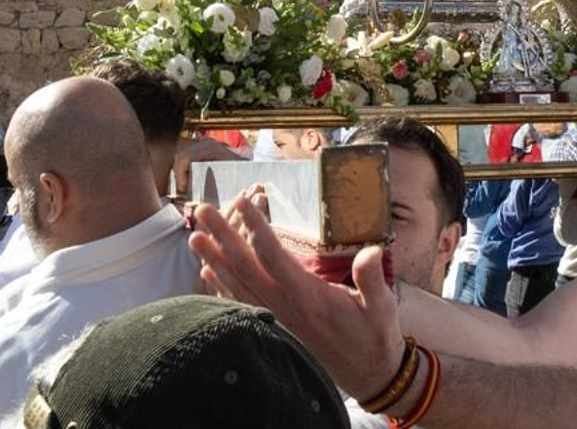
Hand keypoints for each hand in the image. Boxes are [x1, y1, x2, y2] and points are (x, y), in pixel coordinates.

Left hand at [190, 194, 405, 399]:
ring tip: (194, 237)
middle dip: (222, 236)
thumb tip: (371, 251)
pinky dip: (221, 288)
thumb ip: (372, 279)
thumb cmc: (374, 335)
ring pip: (237, 286)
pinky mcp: (274, 328)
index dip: (256, 228)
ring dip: (214, 260)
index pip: (274, 256)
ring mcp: (275, 319)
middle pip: (245, 267)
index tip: (242, 202)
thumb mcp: (382, 307)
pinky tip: (208, 273)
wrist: (365, 373)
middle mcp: (284, 307)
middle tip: (203, 211)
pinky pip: (240, 306)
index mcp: (308, 297)